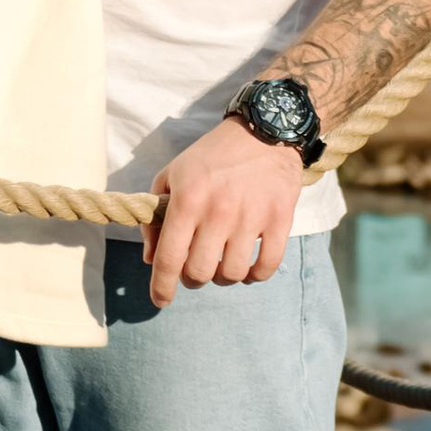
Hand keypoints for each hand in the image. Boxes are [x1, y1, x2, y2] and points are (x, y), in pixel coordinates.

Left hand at [147, 116, 310, 303]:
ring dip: (224, 277)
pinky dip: (256, 276)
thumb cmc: (212, 155)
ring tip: (223, 262)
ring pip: (232, 274)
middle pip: (200, 273)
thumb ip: (155, 217)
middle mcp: (218, 211)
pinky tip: (250, 267)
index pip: (169, 258)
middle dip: (193, 278)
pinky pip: (267, 266)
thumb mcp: (172, 175)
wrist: (263, 130)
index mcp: (187, 200)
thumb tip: (151, 259)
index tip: (160, 300)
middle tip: (196, 269)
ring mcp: (251, 216)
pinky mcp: (280, 218)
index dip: (161, 287)